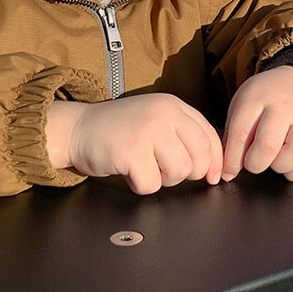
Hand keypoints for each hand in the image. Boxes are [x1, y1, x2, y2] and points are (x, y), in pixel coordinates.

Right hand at [46, 94, 222, 194]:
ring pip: (179, 172)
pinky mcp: (131, 151)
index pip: (210, 137)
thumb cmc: (119, 130)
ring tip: (146, 167)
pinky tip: (129, 171)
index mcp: (173, 106)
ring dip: (163, 179)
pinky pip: (152, 184)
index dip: (215, 162)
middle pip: (199, 158)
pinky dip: (140, 185)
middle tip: (166, 169)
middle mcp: (163, 114)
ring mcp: (147, 131)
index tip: (212, 176)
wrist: (77, 128)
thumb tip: (214, 167)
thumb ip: (184, 135)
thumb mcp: (156, 120)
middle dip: (188, 173)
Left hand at [221, 65, 292, 182]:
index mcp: (258, 96)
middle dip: (255, 163)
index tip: (228, 171)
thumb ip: (232, 134)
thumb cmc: (265, 98)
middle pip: (268, 144)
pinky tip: (287, 164)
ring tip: (273, 161)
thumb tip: (228, 170)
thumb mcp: (242, 103)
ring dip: (280, 166)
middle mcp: (283, 107)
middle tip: (252, 162)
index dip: (232, 160)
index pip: (241, 133)